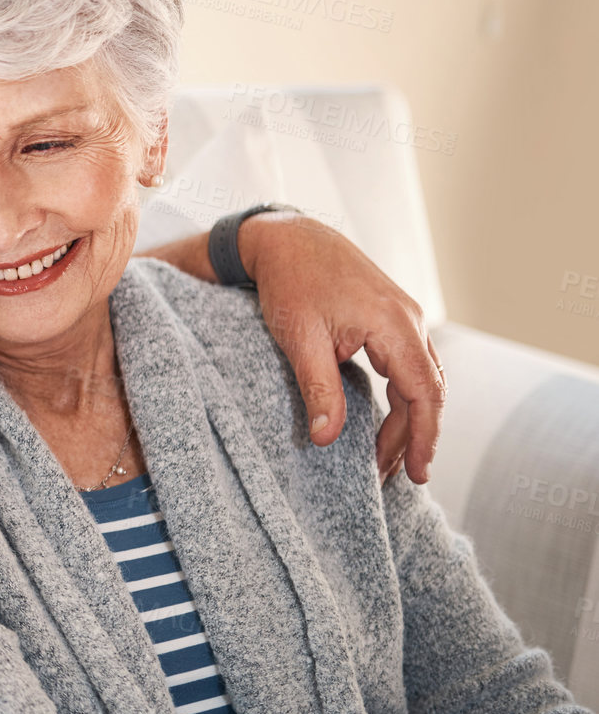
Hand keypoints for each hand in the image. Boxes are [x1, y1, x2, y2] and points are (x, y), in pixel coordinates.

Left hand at [241, 213, 444, 483]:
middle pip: (427, 390)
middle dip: (414, 436)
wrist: (286, 237)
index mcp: (394, 324)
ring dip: (407, 418)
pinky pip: (409, 364)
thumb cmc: (290, 282)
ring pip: (420, 378)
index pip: (424, 393)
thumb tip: (326, 439)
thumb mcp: (300, 339)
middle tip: (394, 476)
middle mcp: (409, 319)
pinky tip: (386, 419)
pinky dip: (402, 395)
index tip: (417, 473)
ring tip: (386, 457)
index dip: (423, 437)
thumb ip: (319, 389)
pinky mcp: (391, 316)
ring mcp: (404, 315)